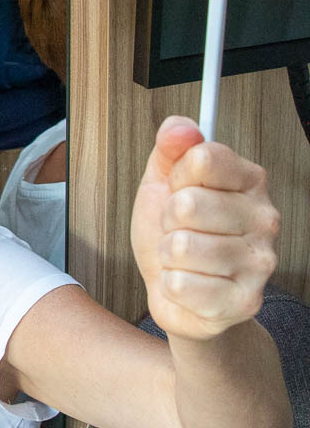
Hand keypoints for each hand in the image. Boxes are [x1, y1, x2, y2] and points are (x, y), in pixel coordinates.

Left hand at [131, 115, 279, 340]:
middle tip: (179, 230)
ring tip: (182, 258)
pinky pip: (181, 284)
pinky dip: (171, 285)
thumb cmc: (174, 232)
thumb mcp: (163, 182)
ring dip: (168, 255)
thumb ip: (170, 148)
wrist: (177, 290)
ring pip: (182, 246)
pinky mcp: (245, 300)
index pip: (203, 158)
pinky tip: (186, 283)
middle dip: (168, 220)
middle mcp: (265, 219)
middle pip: (188, 204)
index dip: (176, 176)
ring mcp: (260, 261)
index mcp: (250, 181)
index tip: (178, 189)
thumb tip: (179, 128)